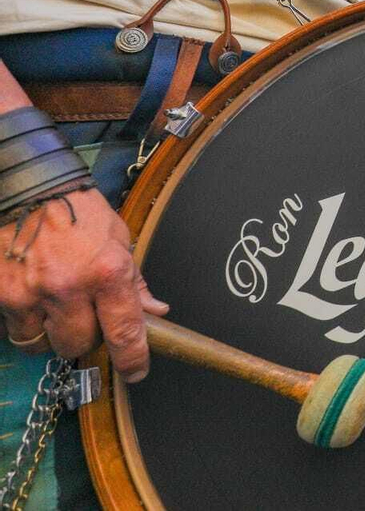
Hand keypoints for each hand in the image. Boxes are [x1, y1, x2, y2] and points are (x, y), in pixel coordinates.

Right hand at [0, 190, 167, 380]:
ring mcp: (32, 293)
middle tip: (87, 314)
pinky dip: (28, 321)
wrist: (30, 188)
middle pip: (80, 345)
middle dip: (86, 337)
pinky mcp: (3, 294)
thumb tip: (155, 311)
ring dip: (53, 333)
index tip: (136, 370)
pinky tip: (35, 298)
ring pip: (44, 344)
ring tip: (58, 305)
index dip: (133, 359)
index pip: (124, 332)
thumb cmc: (77, 210)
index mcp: (108, 272)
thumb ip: (135, 280)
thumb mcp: (119, 238)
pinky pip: (18, 329)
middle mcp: (70, 287)